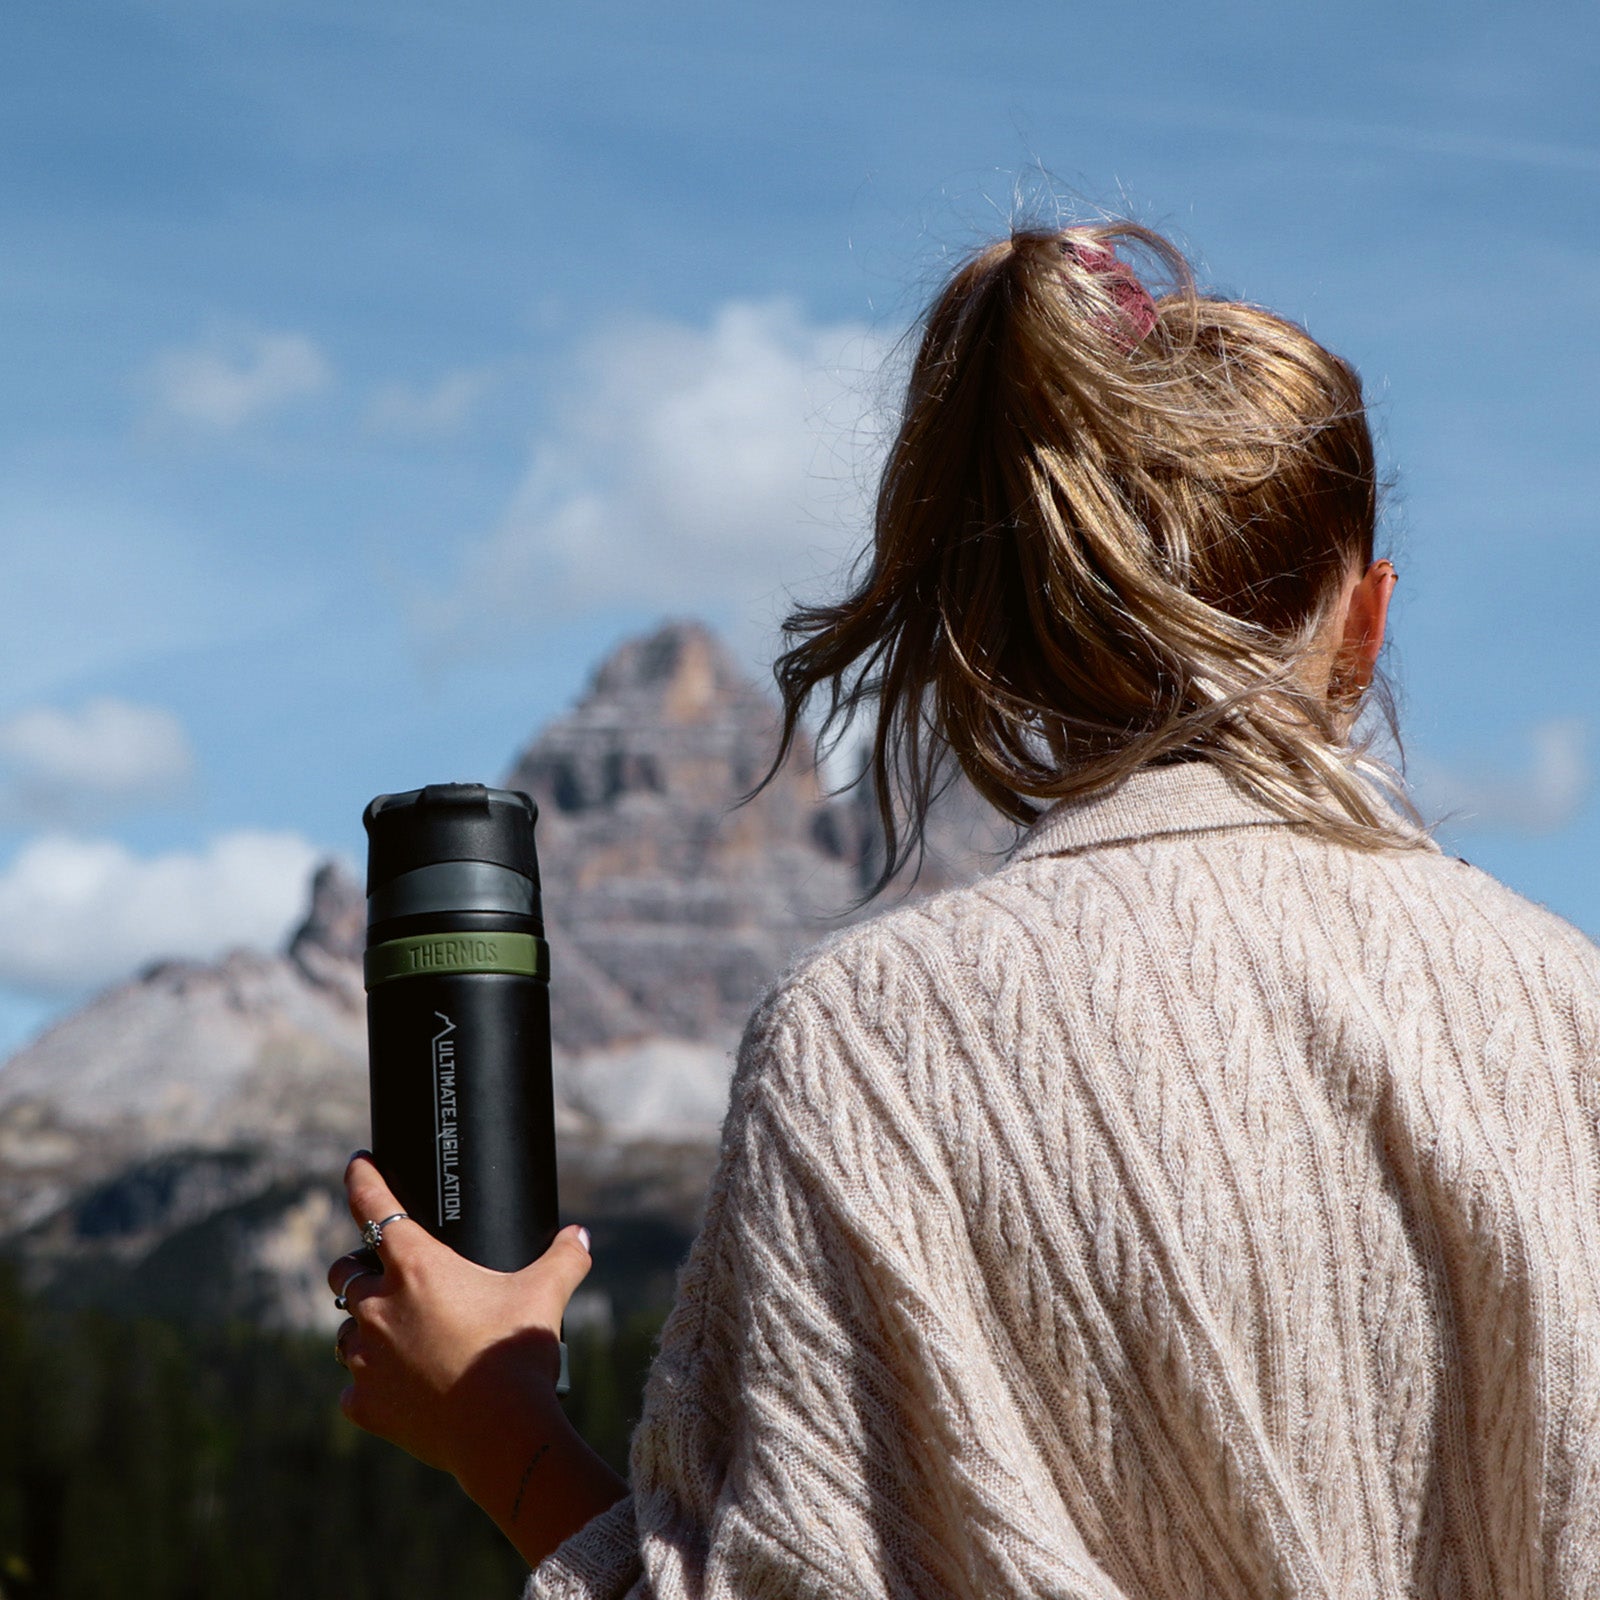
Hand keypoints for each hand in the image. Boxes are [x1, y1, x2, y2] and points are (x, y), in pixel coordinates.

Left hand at [326, 1154, 591, 1478]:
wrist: (499, 1431)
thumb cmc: (516, 1352)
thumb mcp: (546, 1293)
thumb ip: (564, 1257)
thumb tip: (580, 1236)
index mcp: (416, 1266)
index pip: (375, 1206)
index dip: (362, 1180)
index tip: (356, 1166)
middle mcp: (379, 1307)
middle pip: (342, 1272)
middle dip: (357, 1268)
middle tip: (383, 1275)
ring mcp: (365, 1359)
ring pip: (345, 1332)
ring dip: (363, 1329)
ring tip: (396, 1336)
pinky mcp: (365, 1404)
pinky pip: (354, 1389)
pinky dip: (371, 1385)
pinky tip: (400, 1388)